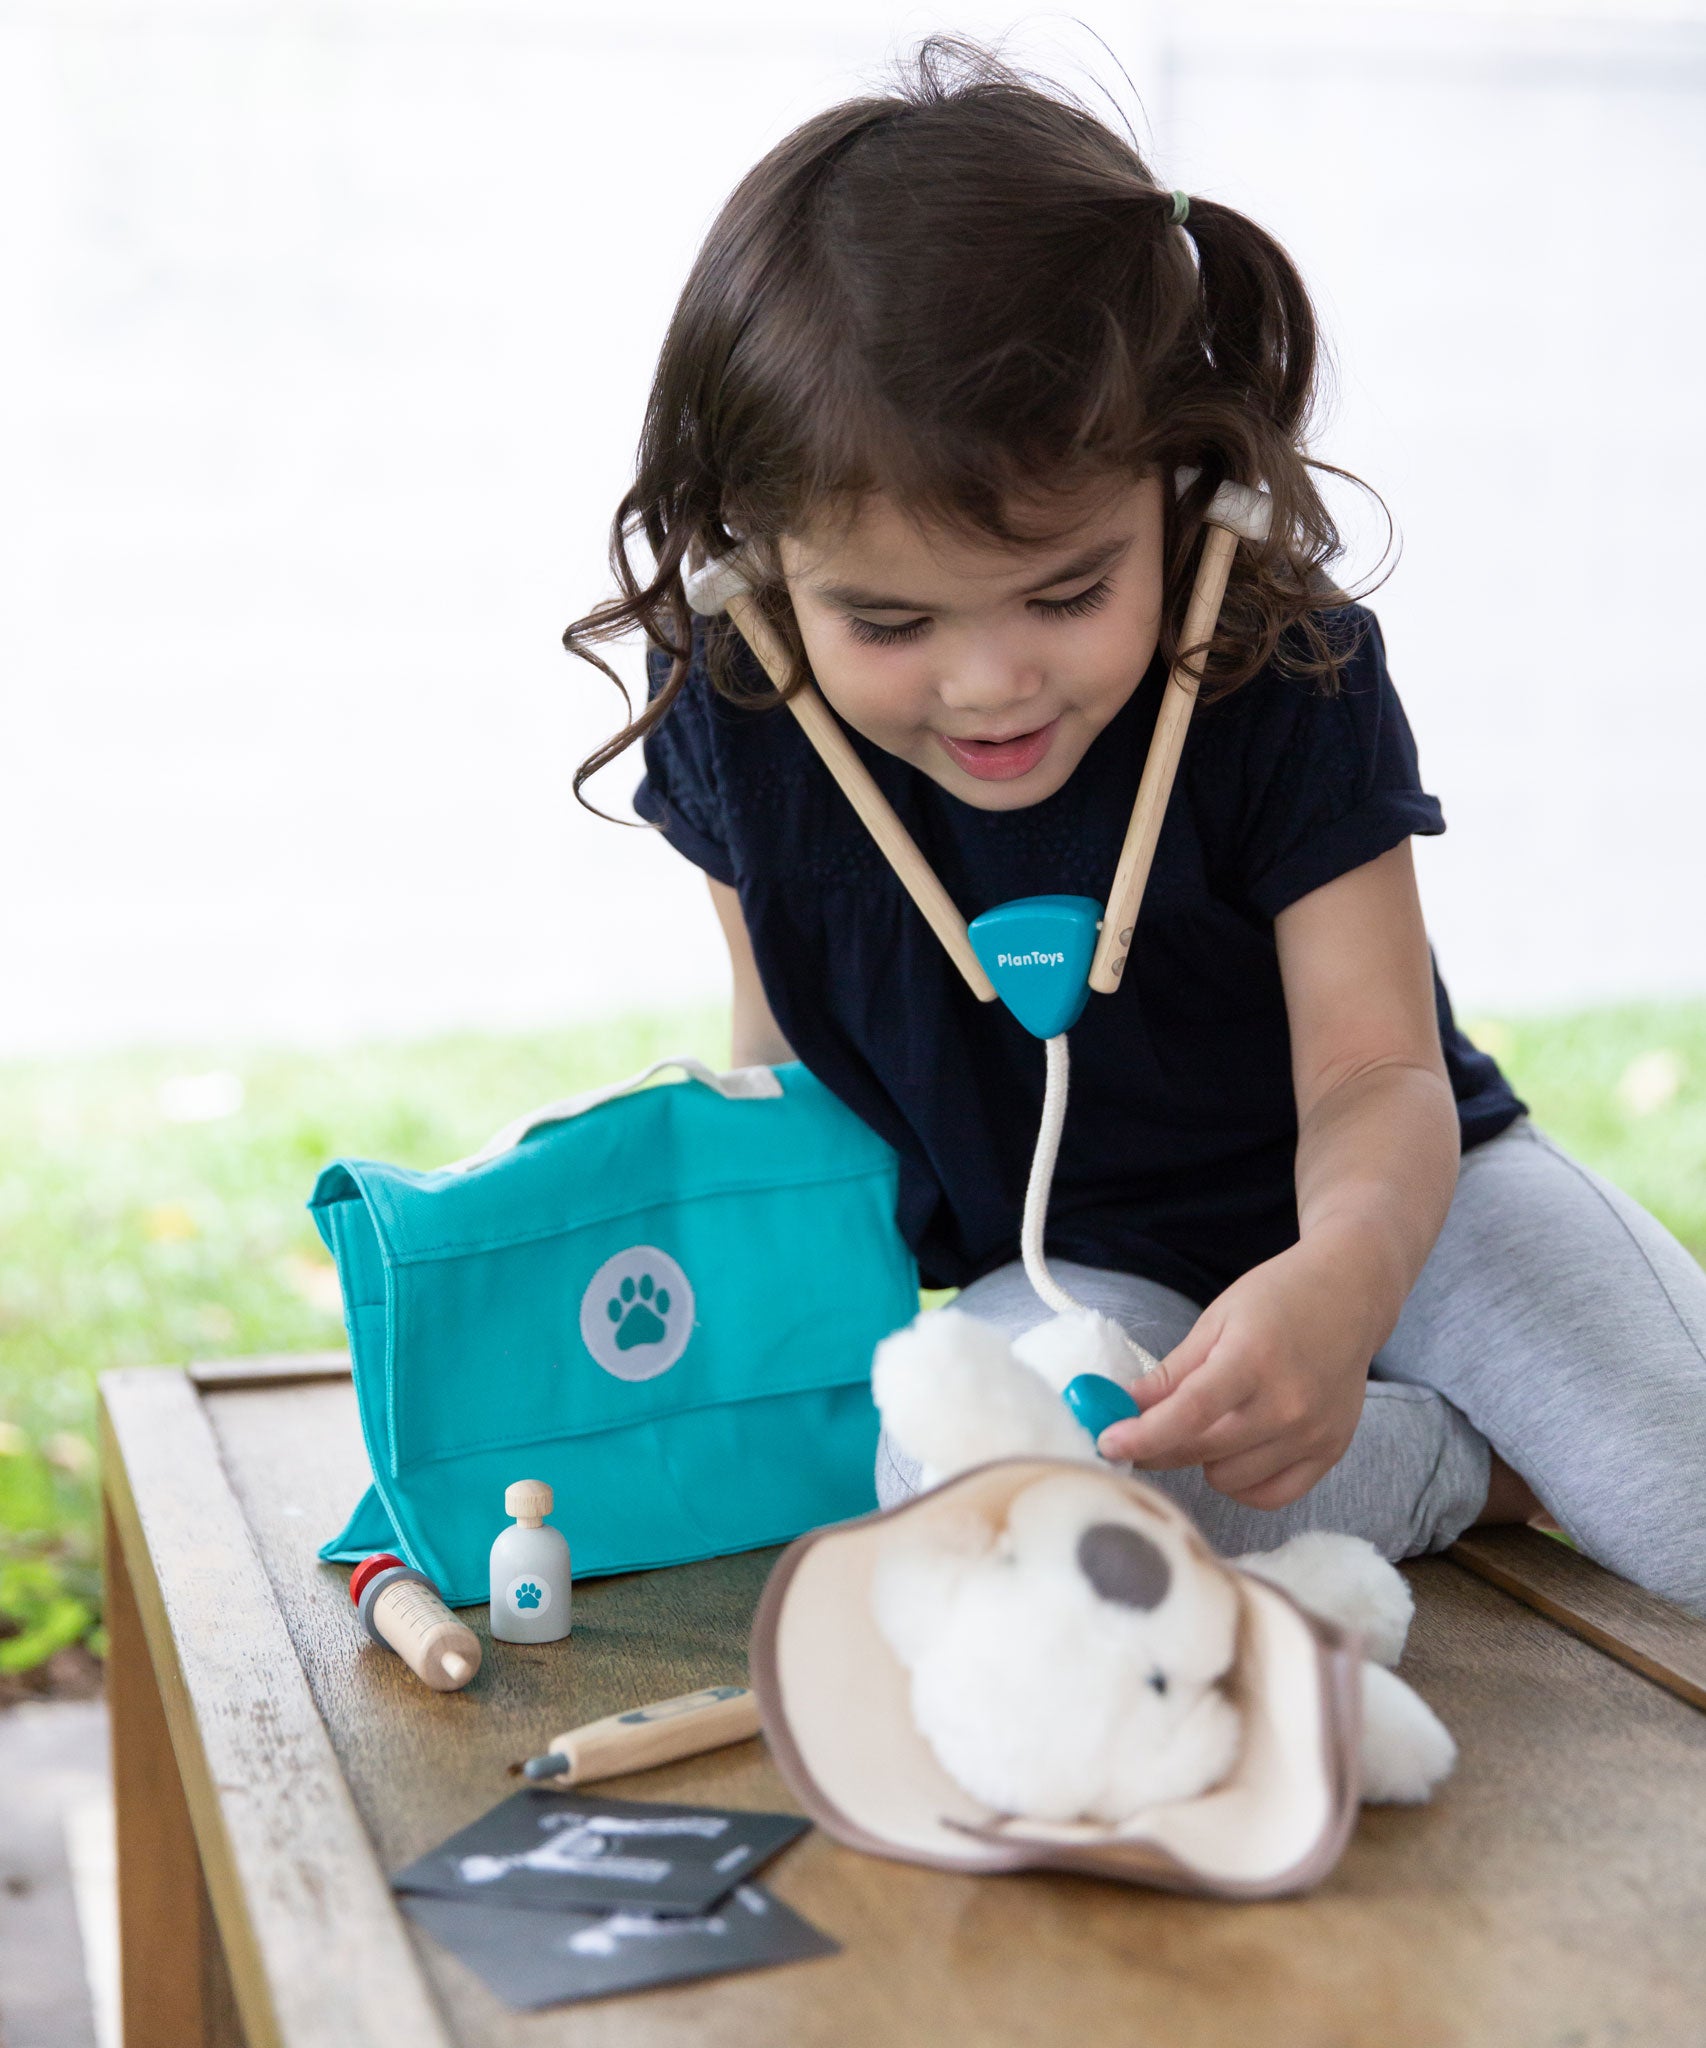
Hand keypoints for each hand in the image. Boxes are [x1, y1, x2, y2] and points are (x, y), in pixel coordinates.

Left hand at [1096, 1242, 1377, 1509]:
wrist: (1350, 1295)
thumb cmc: (1277, 1298)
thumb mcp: (1216, 1320)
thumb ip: (1172, 1372)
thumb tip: (1122, 1408)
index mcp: (1253, 1359)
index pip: (1189, 1414)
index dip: (1142, 1436)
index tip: (1107, 1444)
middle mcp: (1289, 1403)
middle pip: (1203, 1450)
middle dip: (1159, 1446)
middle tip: (1139, 1431)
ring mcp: (1314, 1433)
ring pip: (1229, 1480)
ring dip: (1205, 1460)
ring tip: (1211, 1422)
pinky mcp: (1331, 1452)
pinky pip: (1269, 1496)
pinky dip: (1242, 1482)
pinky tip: (1235, 1450)